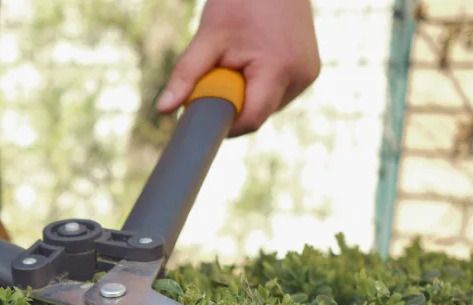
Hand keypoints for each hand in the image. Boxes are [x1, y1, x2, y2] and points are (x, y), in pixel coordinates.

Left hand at [156, 0, 320, 135]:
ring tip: (238, 60)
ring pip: (267, 106)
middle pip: (258, 114)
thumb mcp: (209, 38)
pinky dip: (259, 86)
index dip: (223, 124)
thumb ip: (186, 75)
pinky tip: (253, 60)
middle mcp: (301, 77)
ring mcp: (308, 75)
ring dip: (246, 95)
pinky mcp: (309, 71)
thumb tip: (163, 109)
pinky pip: (277, 93)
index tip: (201, 114)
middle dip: (232, 104)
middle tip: (218, 73)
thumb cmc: (242, 1)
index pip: (250, 120)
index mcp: (280, 70)